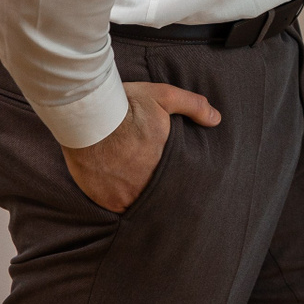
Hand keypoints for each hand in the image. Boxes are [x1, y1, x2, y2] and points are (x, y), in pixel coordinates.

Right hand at [59, 80, 220, 212]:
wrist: (87, 116)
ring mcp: (124, 195)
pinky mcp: (103, 200)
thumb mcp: (165, 97)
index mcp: (165, 164)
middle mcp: (146, 185)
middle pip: (157, 193)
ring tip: (137, 186)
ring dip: (139, 196)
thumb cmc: (126, 105)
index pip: (177, 181)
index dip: (176, 180)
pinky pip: (116, 207)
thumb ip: (193, 106)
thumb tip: (216, 119)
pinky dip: (119, 200)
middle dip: (158, 188)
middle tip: (153, 179)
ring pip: (138, 202)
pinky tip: (119, 190)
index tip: (175, 176)